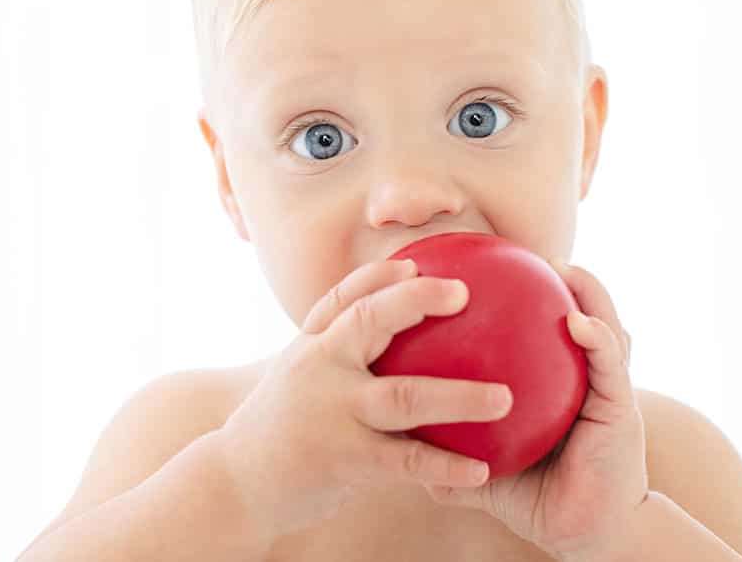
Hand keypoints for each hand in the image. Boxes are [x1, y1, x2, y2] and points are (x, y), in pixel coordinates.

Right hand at [215, 259, 514, 539]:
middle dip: (415, 301)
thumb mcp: (299, 374)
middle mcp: (319, 367)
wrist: (237, 480)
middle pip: (367, 321)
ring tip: (505, 397)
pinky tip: (481, 470)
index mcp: (310, 344)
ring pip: (403, 395)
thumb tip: (388, 336)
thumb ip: (337, 352)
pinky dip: (445, 466)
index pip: (341, 296)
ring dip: (458, 396)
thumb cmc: (282, 422)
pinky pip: (406, 461)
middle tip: (463, 292)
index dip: (378, 275)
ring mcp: (332, 411)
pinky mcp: (344, 457)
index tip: (414, 260)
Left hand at [422, 259, 649, 560]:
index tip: (494, 271)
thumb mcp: (485, 468)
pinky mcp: (622, 408)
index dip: (524, 302)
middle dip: (560, 280)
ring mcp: (604, 390)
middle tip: (529, 251)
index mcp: (554, 387)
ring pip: (603, 329)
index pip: (541, 334)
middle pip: (576, 316)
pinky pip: (611, 366)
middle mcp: (581, 380)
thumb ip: (452, 453)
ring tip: (565, 268)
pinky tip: (579, 323)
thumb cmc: (537, 498)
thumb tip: (401, 448)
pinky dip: (599, 339)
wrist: (584, 534)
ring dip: (590, 293)